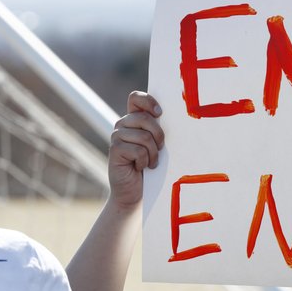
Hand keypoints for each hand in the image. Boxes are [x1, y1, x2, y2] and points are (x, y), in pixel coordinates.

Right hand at [108, 91, 164, 207]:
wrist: (135, 192)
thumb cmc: (151, 168)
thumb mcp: (158, 146)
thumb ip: (159, 130)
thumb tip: (177, 117)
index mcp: (134, 119)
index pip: (136, 98)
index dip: (148, 101)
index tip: (160, 113)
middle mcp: (123, 124)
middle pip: (144, 118)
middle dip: (158, 135)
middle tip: (160, 149)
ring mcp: (117, 136)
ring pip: (143, 136)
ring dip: (153, 153)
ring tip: (150, 162)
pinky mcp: (114, 150)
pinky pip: (138, 150)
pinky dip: (145, 161)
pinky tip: (141, 167)